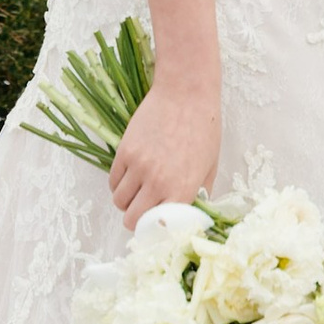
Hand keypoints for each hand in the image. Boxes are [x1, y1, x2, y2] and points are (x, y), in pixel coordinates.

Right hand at [108, 79, 220, 230]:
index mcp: (182, 189)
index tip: (157, 227)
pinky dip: (119, 184)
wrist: (186, 93)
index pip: (159, 227)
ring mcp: (138, 166)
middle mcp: (158, 182)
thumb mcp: (210, 166)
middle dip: (137, 220)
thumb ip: (200, 193)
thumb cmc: (204, 128)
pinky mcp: (124, 151)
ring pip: (119, 201)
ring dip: (127, 202)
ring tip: (137, 193)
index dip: (156, 230)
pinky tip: (130, 177)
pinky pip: (113, 180)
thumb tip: (192, 212)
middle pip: (132, 219)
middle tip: (144, 212)